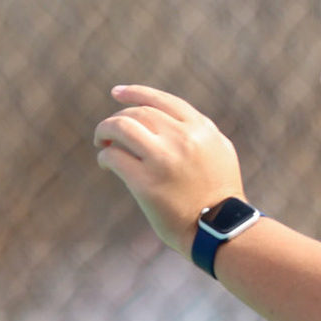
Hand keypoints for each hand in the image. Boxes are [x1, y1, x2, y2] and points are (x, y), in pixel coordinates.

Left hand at [94, 85, 243, 252]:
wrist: (220, 228)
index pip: (160, 100)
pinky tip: (106, 163)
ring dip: (104, 131)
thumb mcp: (219, 150)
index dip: (134, 93)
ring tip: (101, 143)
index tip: (117, 92)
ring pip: (120, 127)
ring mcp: (163, 160)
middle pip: (137, 113)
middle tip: (106, 133)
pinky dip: (104, 156)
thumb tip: (166, 117)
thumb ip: (198, 131)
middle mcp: (182, 138)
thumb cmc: (219, 192)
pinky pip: (113, 156)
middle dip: (116, 118)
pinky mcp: (145, 183)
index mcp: (200, 129)